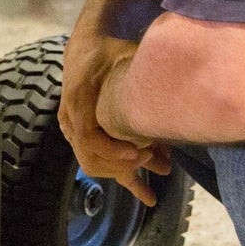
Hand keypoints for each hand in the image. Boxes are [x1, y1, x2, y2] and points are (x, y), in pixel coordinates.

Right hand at [60, 31, 161, 200]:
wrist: (85, 48)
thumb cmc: (107, 50)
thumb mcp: (125, 55)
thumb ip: (141, 71)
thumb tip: (174, 83)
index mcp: (78, 99)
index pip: (88, 136)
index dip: (113, 150)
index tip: (139, 154)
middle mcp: (71, 118)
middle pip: (91, 157)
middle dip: (124, 165)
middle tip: (154, 158)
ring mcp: (74, 129)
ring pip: (96, 164)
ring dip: (130, 171)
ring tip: (163, 168)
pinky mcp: (84, 137)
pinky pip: (101, 163)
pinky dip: (126, 179)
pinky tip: (150, 197)